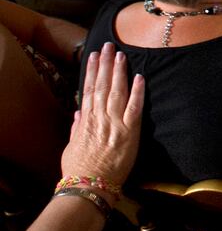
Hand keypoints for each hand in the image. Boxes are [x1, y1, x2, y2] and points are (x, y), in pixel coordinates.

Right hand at [60, 43, 144, 194]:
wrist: (90, 186)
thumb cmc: (79, 170)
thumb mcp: (72, 146)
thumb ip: (77, 127)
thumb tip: (79, 111)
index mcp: (86, 121)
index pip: (89, 90)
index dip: (91, 71)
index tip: (93, 56)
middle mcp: (100, 118)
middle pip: (102, 85)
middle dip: (105, 64)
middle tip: (108, 45)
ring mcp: (115, 123)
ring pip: (117, 91)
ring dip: (119, 71)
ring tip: (121, 53)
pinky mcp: (130, 132)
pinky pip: (135, 107)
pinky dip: (138, 91)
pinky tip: (140, 76)